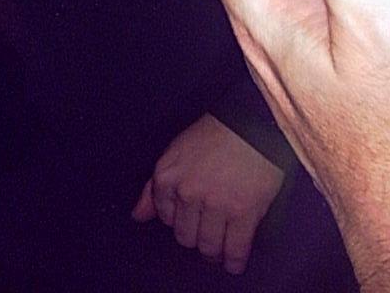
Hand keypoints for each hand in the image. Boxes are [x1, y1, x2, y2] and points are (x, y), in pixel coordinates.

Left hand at [132, 113, 283, 272]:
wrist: (252, 126)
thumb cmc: (214, 135)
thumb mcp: (175, 153)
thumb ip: (154, 187)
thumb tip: (137, 215)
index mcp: (167, 176)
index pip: (165, 217)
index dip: (179, 220)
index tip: (191, 218)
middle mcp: (187, 192)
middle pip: (186, 237)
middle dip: (196, 238)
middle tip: (207, 232)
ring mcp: (215, 205)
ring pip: (208, 247)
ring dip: (214, 252)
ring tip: (221, 246)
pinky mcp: (242, 213)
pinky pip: (235, 251)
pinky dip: (234, 262)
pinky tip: (234, 262)